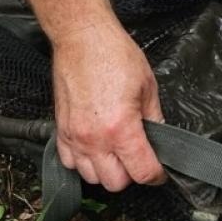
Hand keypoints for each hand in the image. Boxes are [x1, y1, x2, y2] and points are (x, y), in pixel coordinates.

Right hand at [51, 19, 167, 191]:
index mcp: (120, 128)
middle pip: (115, 183)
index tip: (160, 169)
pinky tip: (95, 147)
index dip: (157, 175)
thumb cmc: (114, 54)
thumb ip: (154, 119)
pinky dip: (83, 162)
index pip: (142, 172)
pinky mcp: (60, 129)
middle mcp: (94, 138)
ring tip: (116, 152)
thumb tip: (160, 139)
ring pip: (91, 177)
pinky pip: (69, 163)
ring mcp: (74, 136)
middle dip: (131, 174)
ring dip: (106, 170)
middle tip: (138, 157)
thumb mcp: (148, 86)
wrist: (82, 37)